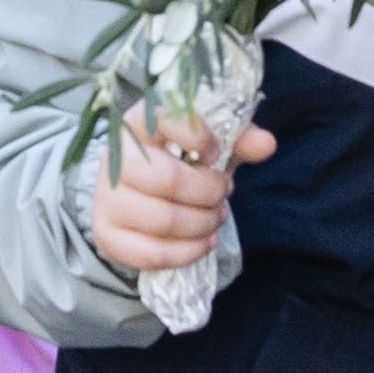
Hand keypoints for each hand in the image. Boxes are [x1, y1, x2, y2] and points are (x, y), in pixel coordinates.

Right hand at [86, 112, 270, 280]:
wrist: (131, 192)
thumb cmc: (175, 161)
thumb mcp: (206, 144)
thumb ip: (237, 140)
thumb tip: (267, 143)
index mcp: (138, 123)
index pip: (164, 118)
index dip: (198, 136)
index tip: (215, 153)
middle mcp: (116, 158)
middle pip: (169, 180)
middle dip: (210, 193)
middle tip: (223, 193)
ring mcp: (106, 198)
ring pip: (164, 221)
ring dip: (203, 224)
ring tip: (216, 217)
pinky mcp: (107, 234)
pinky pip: (153, 253)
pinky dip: (188, 252)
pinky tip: (204, 242)